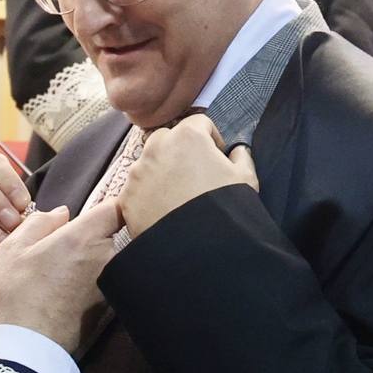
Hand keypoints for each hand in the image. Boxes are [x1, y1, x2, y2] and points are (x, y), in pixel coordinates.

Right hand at [0, 198, 124, 355]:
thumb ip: (40, 222)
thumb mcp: (14, 248)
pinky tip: (71, 291)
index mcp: (83, 236)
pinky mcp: (111, 302)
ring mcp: (112, 281)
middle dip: (96, 235)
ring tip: (66, 272)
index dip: (109, 206)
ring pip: (110, 258)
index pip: (116, 207)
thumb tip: (63, 213)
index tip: (95, 212)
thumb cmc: (18, 292)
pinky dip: (95, 281)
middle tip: (67, 247)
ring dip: (95, 260)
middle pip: (113, 233)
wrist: (30, 344)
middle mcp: (106, 256)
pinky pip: (108, 280)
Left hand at [116, 115, 255, 237]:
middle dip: (179, 152)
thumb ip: (241, 156)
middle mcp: (156, 148)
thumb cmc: (227, 208)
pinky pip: (134, 190)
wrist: (202, 249)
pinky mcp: (126, 198)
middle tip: (194, 176)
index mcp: (187, 136)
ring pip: (148, 164)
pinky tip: (159, 212)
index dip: (211, 139)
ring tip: (177, 198)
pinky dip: (144, 196)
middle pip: (167, 139)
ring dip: (160, 172)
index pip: (199, 123)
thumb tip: (237, 151)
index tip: (217, 158)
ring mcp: (137, 173)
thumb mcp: (246, 178)